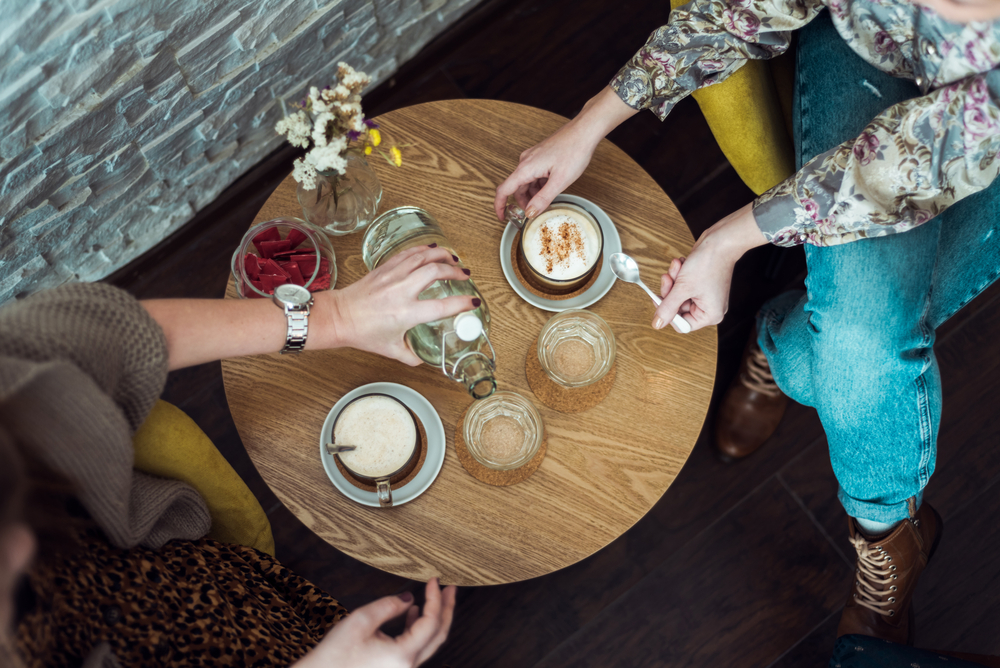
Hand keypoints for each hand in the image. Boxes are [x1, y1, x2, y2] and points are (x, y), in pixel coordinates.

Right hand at [294, 579, 457, 667]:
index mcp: (403, 655)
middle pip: (438, 635)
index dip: (435, 598)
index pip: (430, 623)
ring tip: (437, 596)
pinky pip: (416, 647)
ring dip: (435, 618)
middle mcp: (408, 666)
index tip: (434, 579)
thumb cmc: (336, 653)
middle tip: (451, 588)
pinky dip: (419, 628)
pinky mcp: (395, 667)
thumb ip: (390, 606)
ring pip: (429, 642)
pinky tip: (413, 612)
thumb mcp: (362, 621)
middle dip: (446, 609)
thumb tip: (411, 598)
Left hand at [316, 245, 475, 364]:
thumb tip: (425, 359)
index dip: (461, 303)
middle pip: (435, 272)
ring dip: (442, 255)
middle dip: (455, 271)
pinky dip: (423, 250)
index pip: (442, 306)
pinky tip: (432, 251)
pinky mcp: (385, 268)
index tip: (472, 303)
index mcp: (406, 313)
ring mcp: (393, 276)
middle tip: (465, 276)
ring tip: (453, 259)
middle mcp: (401, 291)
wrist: (339, 316)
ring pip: (423, 256)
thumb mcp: (391, 350)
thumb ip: (412, 356)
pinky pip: (408, 254)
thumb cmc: (362, 332)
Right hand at [493, 87, 637, 219]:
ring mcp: (532, 157)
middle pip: (516, 188)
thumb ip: (543, 199)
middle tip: (534, 214)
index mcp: (526, 168)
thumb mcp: (559, 181)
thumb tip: (529, 212)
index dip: (500, 206)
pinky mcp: (540, 156)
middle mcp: (525, 161)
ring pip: (526, 182)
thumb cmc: (574, 151)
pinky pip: (533, 174)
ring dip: (532, 194)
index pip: (504, 190)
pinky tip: (551, 188)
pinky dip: (538, 185)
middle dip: (523, 203)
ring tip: (547, 202)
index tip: (501, 217)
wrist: (584, 131)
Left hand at [654, 203, 767, 332]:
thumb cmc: (709, 263)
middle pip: (679, 308)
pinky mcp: (701, 284)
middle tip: (667, 278)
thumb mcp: (683, 288)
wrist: (719, 240)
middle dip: (670, 290)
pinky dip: (679, 274)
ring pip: (678, 294)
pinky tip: (681, 263)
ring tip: (677, 266)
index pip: (682, 325)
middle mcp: (709, 308)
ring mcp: (706, 296)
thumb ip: (667, 308)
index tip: (657, 299)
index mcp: (710, 315)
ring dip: (674, 279)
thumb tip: (657, 324)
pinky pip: (683, 285)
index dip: (667, 313)